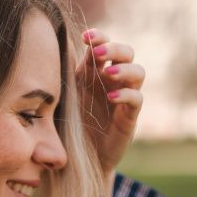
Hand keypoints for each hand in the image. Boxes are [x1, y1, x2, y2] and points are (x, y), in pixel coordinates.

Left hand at [75, 29, 145, 182]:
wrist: (75, 159)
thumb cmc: (66, 125)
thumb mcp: (60, 97)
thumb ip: (62, 73)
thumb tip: (58, 43)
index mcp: (93, 72)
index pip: (103, 45)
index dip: (98, 37)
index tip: (85, 37)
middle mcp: (111, 81)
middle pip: (126, 52)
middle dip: (114, 48)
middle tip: (98, 53)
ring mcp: (123, 97)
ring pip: (138, 72)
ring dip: (124, 69)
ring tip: (109, 73)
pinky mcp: (129, 117)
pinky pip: (136, 99)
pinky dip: (126, 94)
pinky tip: (111, 97)